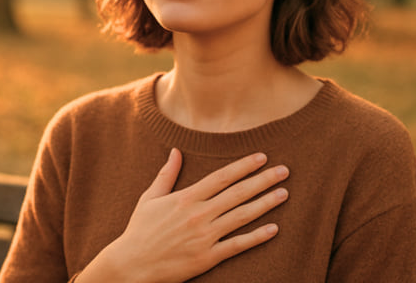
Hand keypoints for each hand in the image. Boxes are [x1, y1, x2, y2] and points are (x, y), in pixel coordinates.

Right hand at [78, 148, 288, 282]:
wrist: (131, 265)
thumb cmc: (140, 230)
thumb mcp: (150, 198)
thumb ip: (166, 174)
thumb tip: (175, 150)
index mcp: (186, 198)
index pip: (222, 177)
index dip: (244, 166)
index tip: (261, 157)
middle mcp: (198, 214)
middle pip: (238, 193)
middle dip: (263, 180)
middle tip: (284, 170)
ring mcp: (204, 237)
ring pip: (242, 216)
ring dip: (265, 203)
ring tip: (284, 193)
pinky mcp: (207, 258)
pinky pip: (237, 245)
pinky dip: (256, 237)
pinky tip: (274, 228)